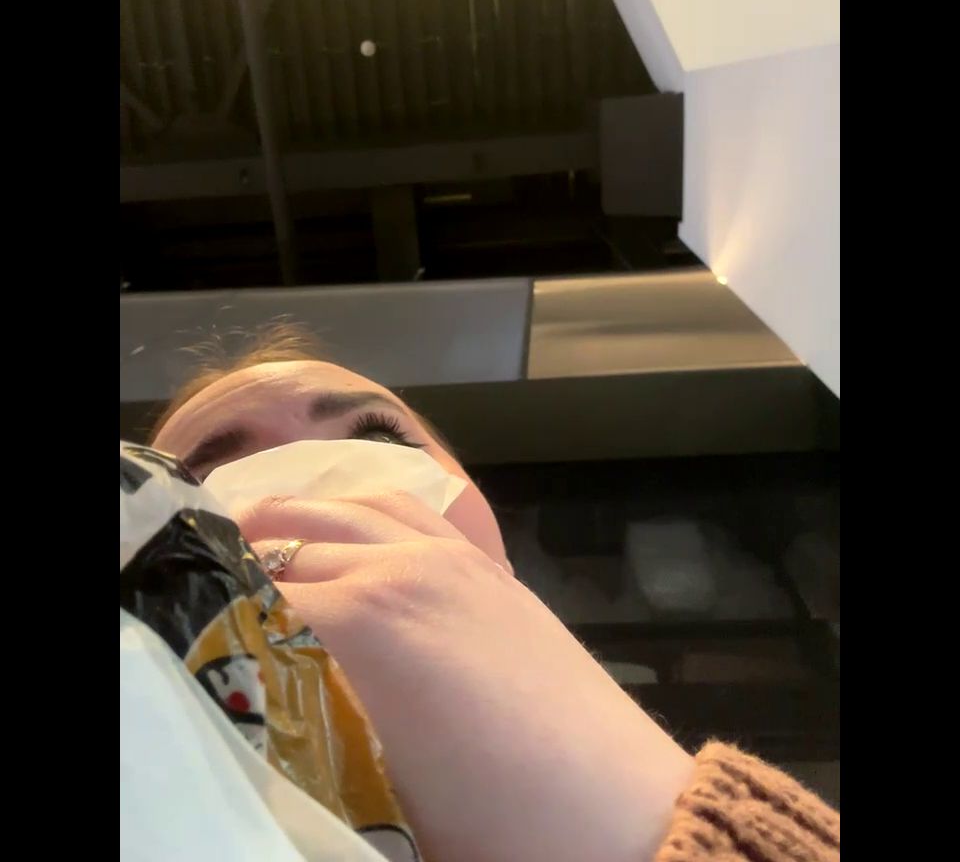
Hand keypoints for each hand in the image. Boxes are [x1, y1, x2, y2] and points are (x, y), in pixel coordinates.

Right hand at [240, 493, 692, 861]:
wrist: (612, 813)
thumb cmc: (492, 817)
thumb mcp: (376, 782)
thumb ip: (310, 720)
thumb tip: (268, 696)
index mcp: (368, 617)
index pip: (261, 599)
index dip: (221, 616)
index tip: (202, 634)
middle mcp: (405, 565)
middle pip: (300, 544)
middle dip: (246, 560)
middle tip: (210, 582)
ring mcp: (453, 557)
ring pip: (355, 508)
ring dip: (301, 515)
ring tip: (258, 526)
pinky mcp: (488, 566)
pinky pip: (415, 512)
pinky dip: (367, 507)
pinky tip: (353, 522)